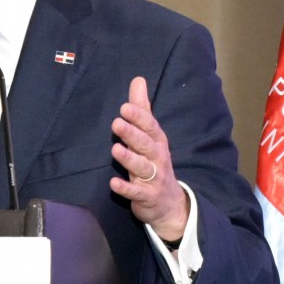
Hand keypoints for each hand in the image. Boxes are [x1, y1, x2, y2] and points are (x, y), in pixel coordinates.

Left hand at [110, 75, 189, 244]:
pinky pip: (136, 192)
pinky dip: (126, 188)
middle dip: (132, 134)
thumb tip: (138, 80)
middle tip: (117, 123)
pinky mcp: (147, 196)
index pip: (150, 126)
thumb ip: (142, 109)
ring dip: (129, 158)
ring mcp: (154, 178)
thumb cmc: (155, 162)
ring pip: (142, 167)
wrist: (169, 203)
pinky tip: (113, 183)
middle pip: (146, 144)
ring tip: (115, 149)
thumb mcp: (150, 135)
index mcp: (157, 141)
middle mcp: (158, 157)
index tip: (125, 107)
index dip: (138, 117)